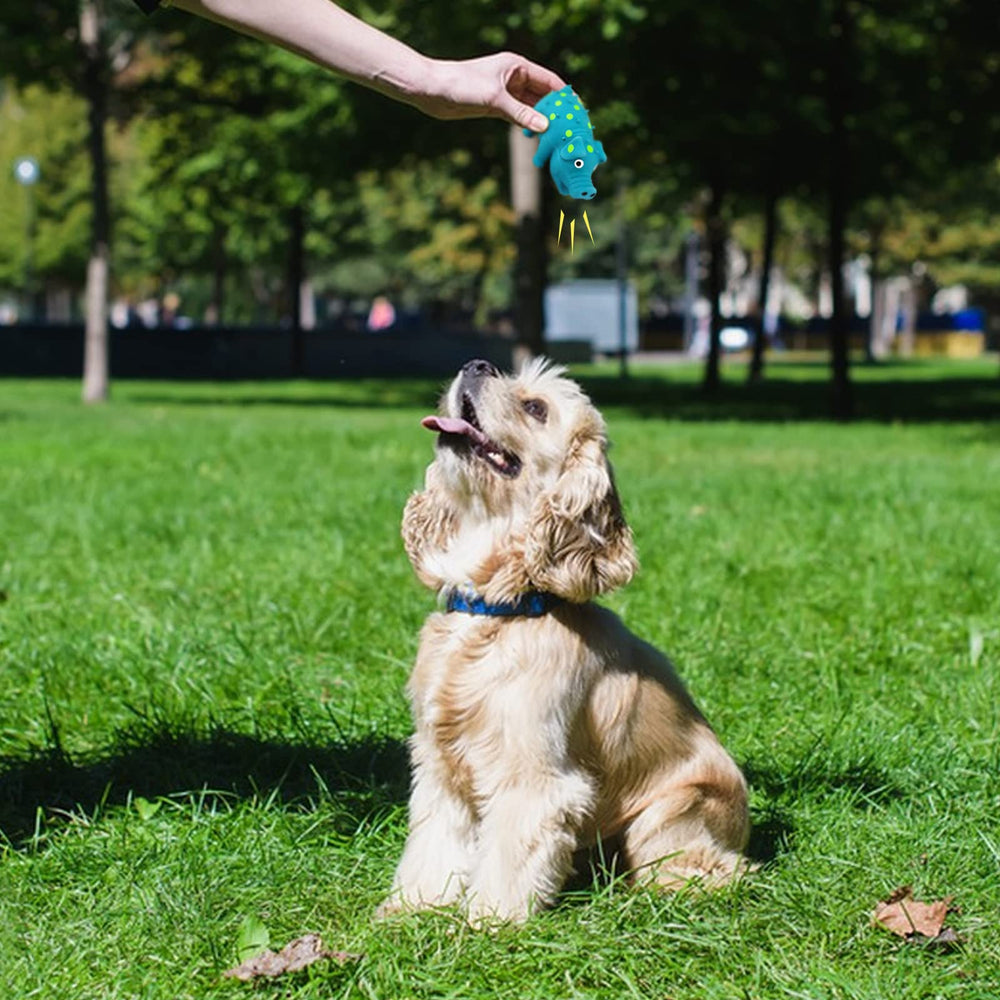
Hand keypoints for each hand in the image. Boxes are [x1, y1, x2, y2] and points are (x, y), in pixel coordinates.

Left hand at [416, 53, 566, 131]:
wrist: (433, 90)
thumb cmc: (461, 84)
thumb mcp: (494, 99)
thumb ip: (521, 113)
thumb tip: (545, 127)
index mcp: (517, 66)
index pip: (549, 80)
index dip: (565, 96)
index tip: (578, 111)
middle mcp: (514, 78)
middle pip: (543, 95)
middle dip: (557, 111)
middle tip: (572, 129)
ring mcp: (506, 94)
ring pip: (532, 108)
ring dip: (544, 121)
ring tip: (559, 136)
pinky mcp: (496, 108)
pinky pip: (519, 117)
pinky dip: (529, 126)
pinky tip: (538, 138)